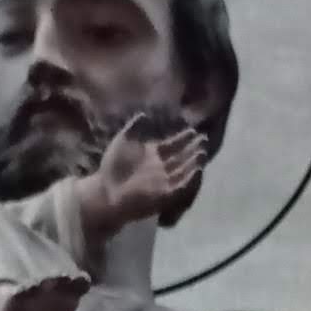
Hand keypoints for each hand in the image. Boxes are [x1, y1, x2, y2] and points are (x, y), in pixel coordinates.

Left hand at [82, 108, 209, 233]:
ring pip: (184, 171)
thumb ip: (135, 128)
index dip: (183, 138)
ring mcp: (163, 182)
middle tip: (204, 139)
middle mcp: (161, 168)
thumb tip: (144, 114)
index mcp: (153, 155)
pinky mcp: (164, 196)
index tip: (193, 130)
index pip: (172, 145)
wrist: (106, 191)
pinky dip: (190, 180)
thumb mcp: (123, 141)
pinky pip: (181, 187)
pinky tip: (197, 170)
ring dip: (193, 162)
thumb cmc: (113, 166)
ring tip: (202, 152)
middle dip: (193, 149)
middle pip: (181, 157)